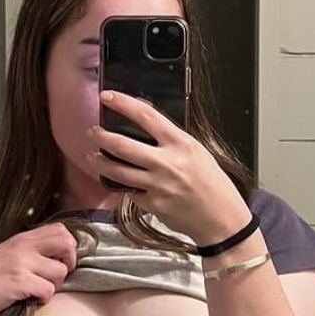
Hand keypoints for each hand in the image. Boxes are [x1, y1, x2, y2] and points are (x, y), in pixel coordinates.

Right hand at [0, 223, 78, 315]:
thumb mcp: (5, 256)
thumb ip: (27, 252)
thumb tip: (55, 257)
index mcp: (20, 238)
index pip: (60, 229)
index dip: (67, 245)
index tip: (59, 261)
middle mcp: (22, 247)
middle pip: (66, 242)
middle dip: (69, 261)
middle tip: (57, 275)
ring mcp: (21, 264)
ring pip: (61, 271)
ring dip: (55, 285)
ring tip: (38, 290)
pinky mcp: (19, 282)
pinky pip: (48, 290)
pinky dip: (44, 299)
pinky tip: (31, 300)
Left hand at [88, 91, 250, 244]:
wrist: (222, 218)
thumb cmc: (213, 184)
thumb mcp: (197, 152)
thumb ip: (172, 140)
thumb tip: (146, 128)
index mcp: (181, 144)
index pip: (146, 116)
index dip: (123, 104)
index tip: (108, 97)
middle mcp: (168, 163)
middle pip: (123, 145)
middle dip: (102, 136)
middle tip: (93, 131)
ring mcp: (158, 185)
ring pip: (118, 171)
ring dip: (100, 162)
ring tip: (93, 156)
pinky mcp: (152, 205)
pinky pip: (129, 191)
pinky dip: (120, 185)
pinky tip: (115, 180)